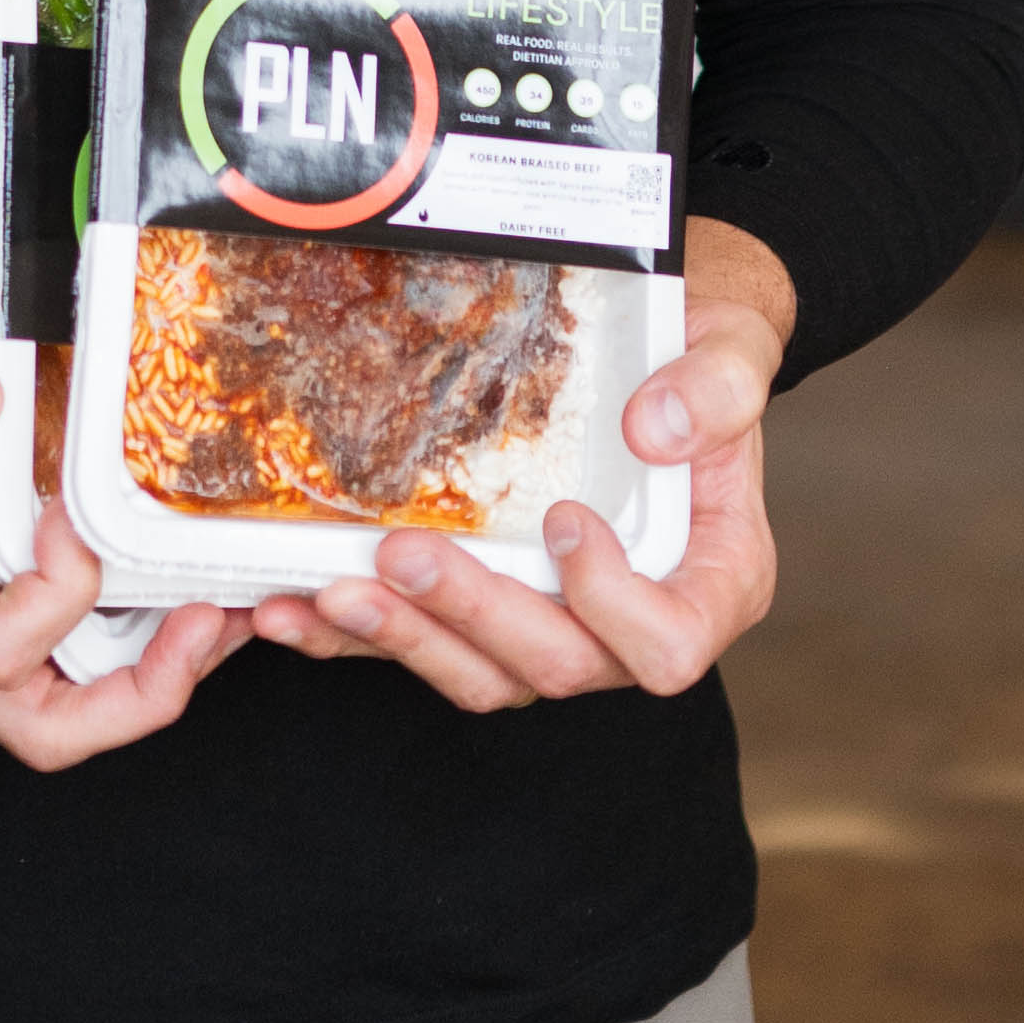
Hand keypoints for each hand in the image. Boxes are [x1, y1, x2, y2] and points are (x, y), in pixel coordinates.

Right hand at [0, 176, 237, 772]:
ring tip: (215, 599)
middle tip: (212, 624)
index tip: (77, 516)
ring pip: (53, 682)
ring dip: (143, 656)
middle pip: (37, 718)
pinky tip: (153, 548)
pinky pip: (47, 615)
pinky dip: (113, 601)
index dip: (59, 601)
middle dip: (140, 692)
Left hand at [246, 213, 792, 720]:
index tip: (564, 519)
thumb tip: (657, 426)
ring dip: (402, 640)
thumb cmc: (703, 357)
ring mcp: (559, 625)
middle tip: (400, 554)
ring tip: (328, 593)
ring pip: (484, 674)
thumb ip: (717, 387)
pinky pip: (429, 646)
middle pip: (558, 664)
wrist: (658, 348)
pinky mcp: (491, 612)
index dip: (611, 604)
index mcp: (711, 583)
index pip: (669, 646)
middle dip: (473, 614)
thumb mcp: (732, 350)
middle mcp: (633, 624)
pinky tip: (291, 609)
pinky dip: (358, 637)